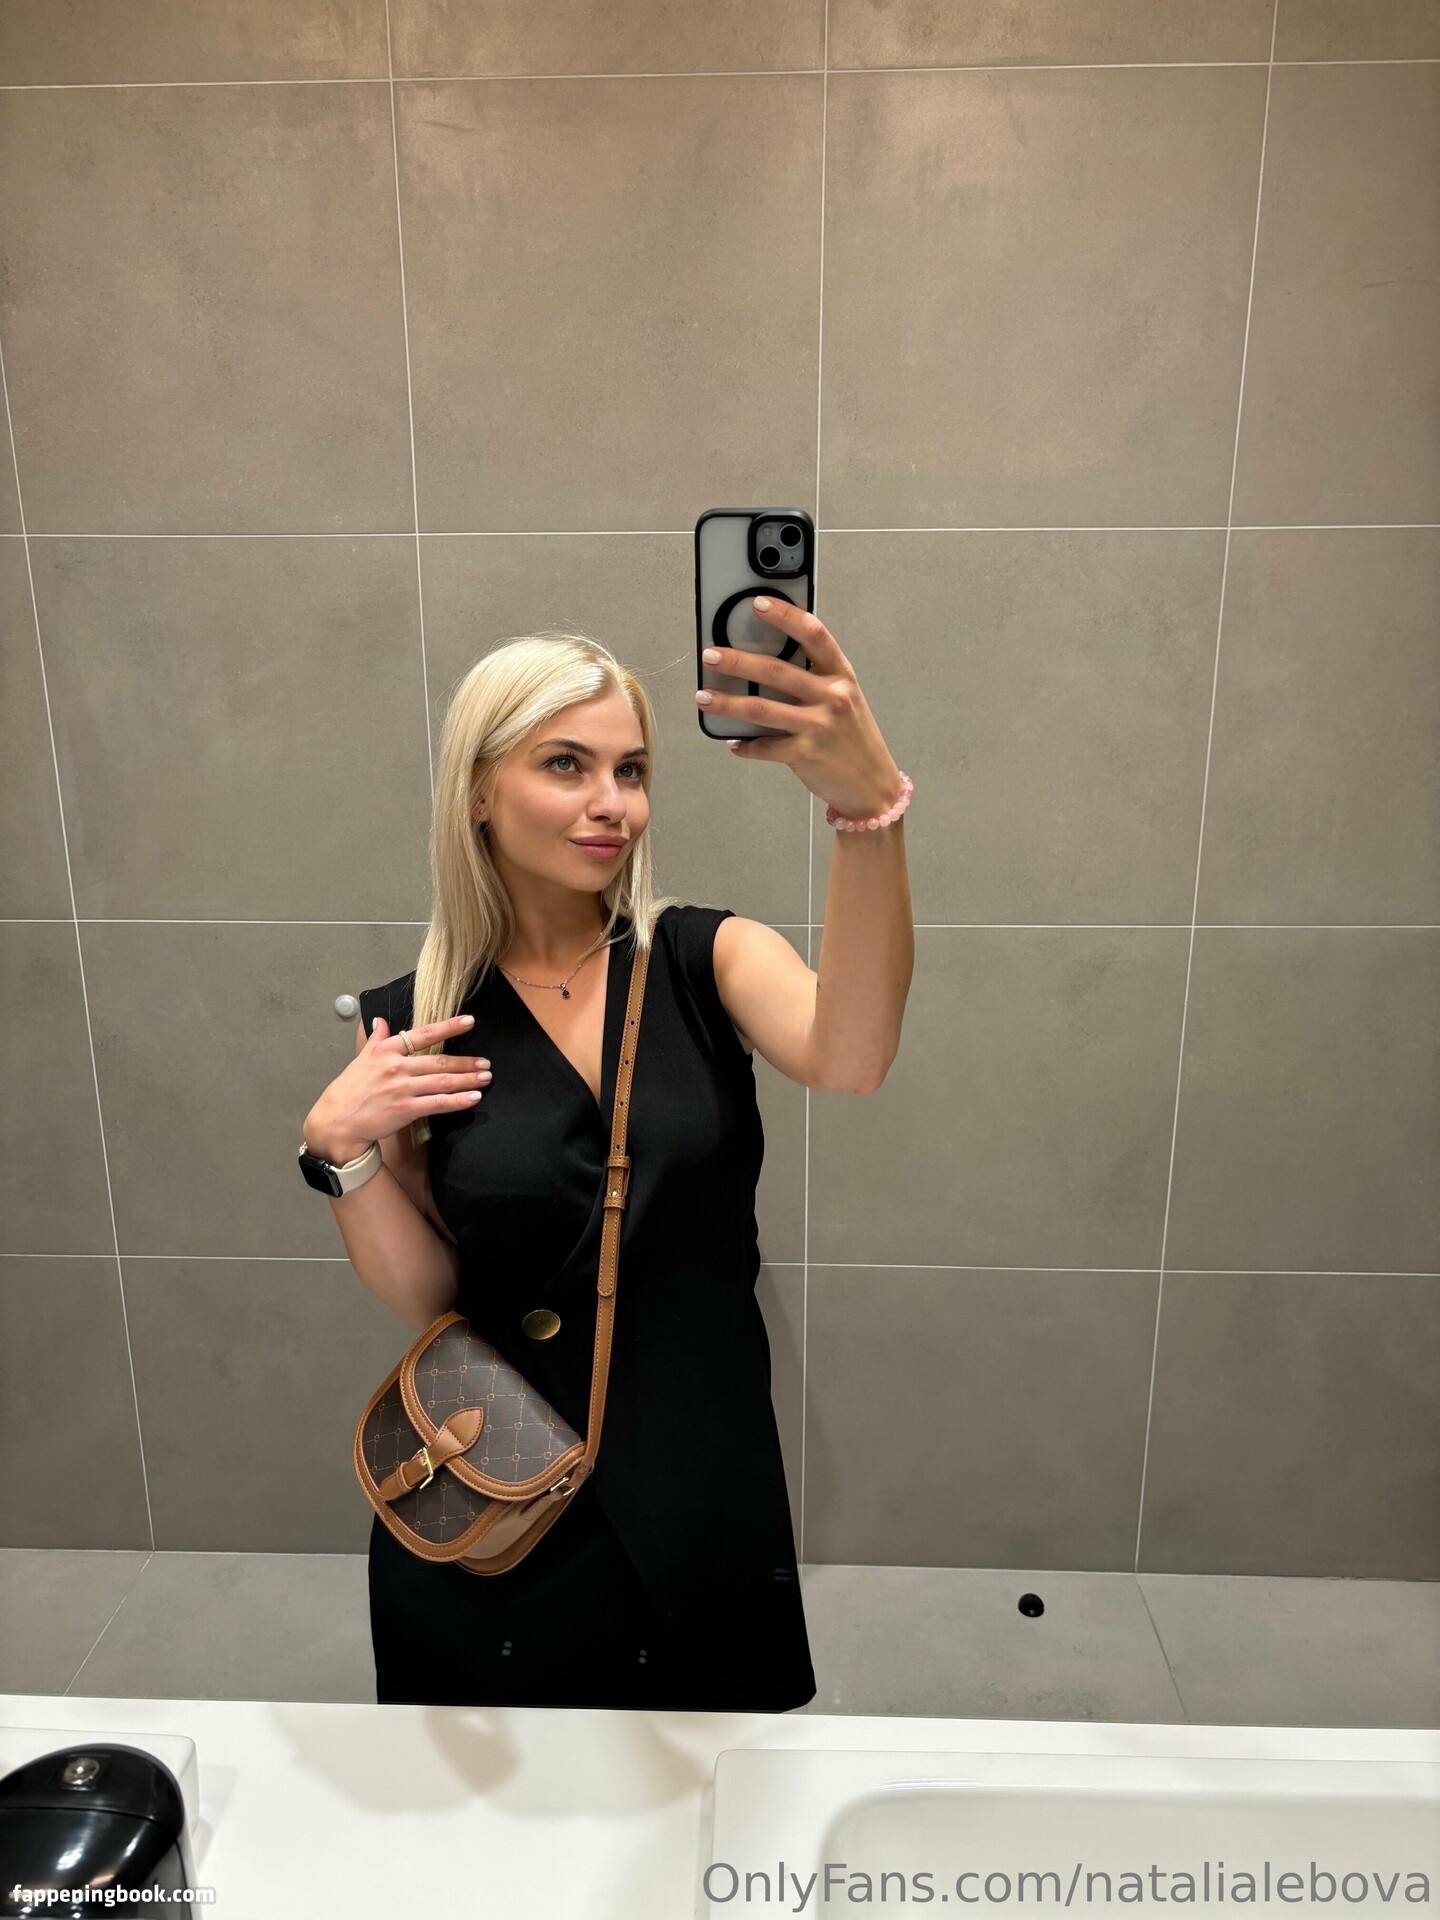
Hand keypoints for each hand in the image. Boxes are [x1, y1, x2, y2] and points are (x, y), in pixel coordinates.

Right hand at [305, 1015, 491, 1161]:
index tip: (469, 1022)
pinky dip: (458, 1100)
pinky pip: (438, 1103)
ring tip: (485, 1078)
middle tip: (486, 1063)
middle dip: (466, 1062)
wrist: (337, 1120)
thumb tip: (379, 1021)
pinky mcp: (406, 1109)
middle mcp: (396, 1066)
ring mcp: (402, 1088)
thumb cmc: (349, 1089)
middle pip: (439, 1061)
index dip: (448, 1027)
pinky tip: (473, 1098)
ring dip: (468, 1079)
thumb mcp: (361, 1059)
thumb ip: (376, 1039)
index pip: (423, 1034)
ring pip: (443, 1081)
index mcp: (387, 1050)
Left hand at [697, 596, 903, 818]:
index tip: (758, 603)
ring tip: (703, 696)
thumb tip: (767, 662)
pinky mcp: (804, 754)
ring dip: (727, 702)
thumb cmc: (853, 737)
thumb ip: (815, 678)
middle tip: (710, 655)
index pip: (814, 635)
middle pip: (775, 671)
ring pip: (761, 709)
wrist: (872, 784)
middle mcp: (832, 696)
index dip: (785, 616)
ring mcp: (818, 726)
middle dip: (737, 661)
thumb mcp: (844, 699)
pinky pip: (764, 746)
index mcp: (841, 675)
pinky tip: (733, 741)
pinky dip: (744, 745)